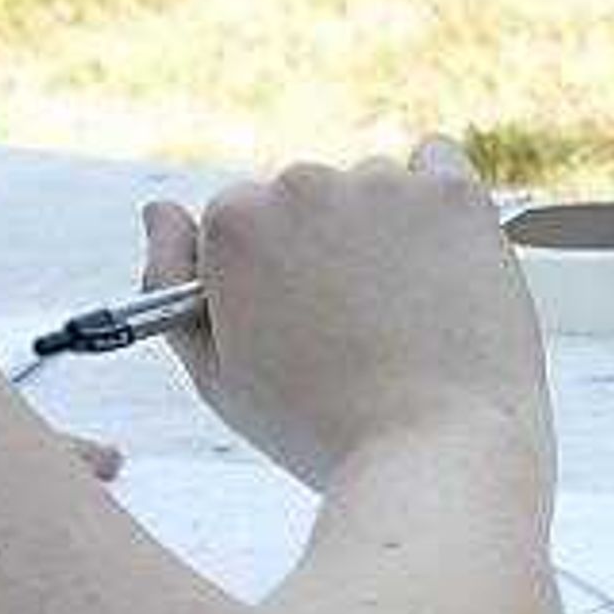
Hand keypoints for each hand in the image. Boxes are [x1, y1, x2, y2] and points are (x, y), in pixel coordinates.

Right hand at [143, 141, 554, 490]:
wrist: (436, 451)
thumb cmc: (321, 426)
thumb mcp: (216, 371)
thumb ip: (170, 282)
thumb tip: (159, 212)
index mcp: (236, 223)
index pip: (238, 222)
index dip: (264, 277)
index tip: (292, 321)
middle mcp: (305, 185)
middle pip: (304, 198)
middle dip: (321, 247)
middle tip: (351, 328)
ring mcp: (384, 185)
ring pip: (369, 188)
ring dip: (378, 229)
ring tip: (400, 315)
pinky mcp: (453, 193)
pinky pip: (435, 162)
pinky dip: (433, 199)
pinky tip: (437, 257)